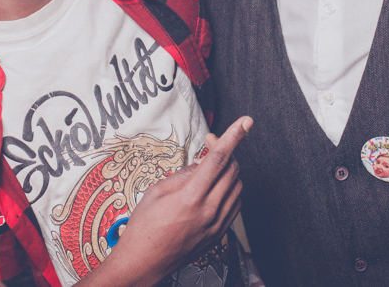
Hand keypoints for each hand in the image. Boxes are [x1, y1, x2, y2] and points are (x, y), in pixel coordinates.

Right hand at [93, 116, 252, 286]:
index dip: (233, 136)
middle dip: (225, 150)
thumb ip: (183, 174)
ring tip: (210, 167)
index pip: (218, 159)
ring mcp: (216, 225)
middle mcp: (208, 212)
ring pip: (238, 186)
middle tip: (209, 144)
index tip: (245, 122)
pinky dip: (231, 189)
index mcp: (190, 198)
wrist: (143, 264)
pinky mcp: (219, 234)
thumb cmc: (143, 230)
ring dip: (229, 170)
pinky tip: (216, 186)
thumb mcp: (156, 192)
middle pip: (232, 170)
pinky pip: (236, 204)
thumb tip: (202, 162)